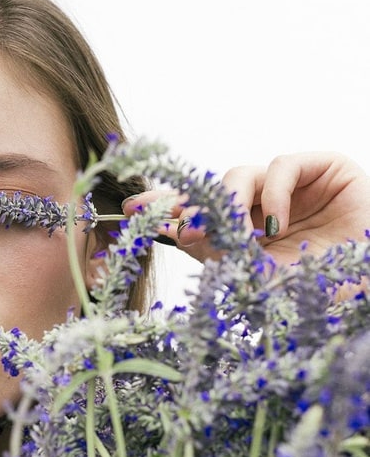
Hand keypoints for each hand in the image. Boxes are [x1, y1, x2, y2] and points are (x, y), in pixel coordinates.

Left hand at [123, 152, 369, 267]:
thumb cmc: (325, 288)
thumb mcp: (265, 280)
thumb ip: (227, 258)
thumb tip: (183, 236)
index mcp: (246, 234)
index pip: (198, 215)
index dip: (165, 209)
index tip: (131, 211)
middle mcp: (263, 207)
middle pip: (211, 190)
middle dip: (188, 203)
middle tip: (178, 224)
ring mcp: (292, 187)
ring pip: (241, 175)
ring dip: (229, 201)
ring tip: (231, 231)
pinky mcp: (323, 168)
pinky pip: (282, 167)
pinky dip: (273, 193)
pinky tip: (275, 224)